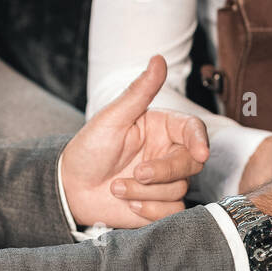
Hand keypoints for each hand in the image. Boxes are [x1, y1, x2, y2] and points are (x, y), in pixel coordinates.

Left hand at [60, 55, 209, 227]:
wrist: (71, 189)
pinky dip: (150, 210)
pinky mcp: (161, 204)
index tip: (200, 153)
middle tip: (138, 173)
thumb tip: (158, 59)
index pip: (193, 129)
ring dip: (146, 192)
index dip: (200, 140)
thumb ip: (139, 92)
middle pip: (191, 162)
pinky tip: (128, 202)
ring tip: (116, 187)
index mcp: (160, 127)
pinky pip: (172, 210)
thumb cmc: (89, 149)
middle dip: (164, 171)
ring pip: (180, 188)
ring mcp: (166, 180)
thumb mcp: (111, 118)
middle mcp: (167, 152)